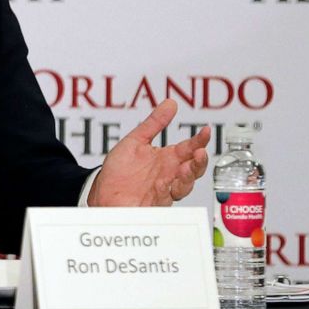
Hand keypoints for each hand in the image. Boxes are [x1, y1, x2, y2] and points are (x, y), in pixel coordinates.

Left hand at [88, 99, 209, 206]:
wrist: (102, 193)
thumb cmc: (119, 170)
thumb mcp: (136, 141)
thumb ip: (154, 123)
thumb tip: (170, 103)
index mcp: (167, 158)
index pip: (189, 148)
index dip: (199, 140)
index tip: (205, 131)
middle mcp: (169, 174)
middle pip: (193, 168)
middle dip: (199, 161)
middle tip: (200, 152)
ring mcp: (164, 190)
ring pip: (185, 185)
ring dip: (188, 177)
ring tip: (188, 167)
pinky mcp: (155, 204)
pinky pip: (167, 199)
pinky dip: (169, 192)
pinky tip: (169, 184)